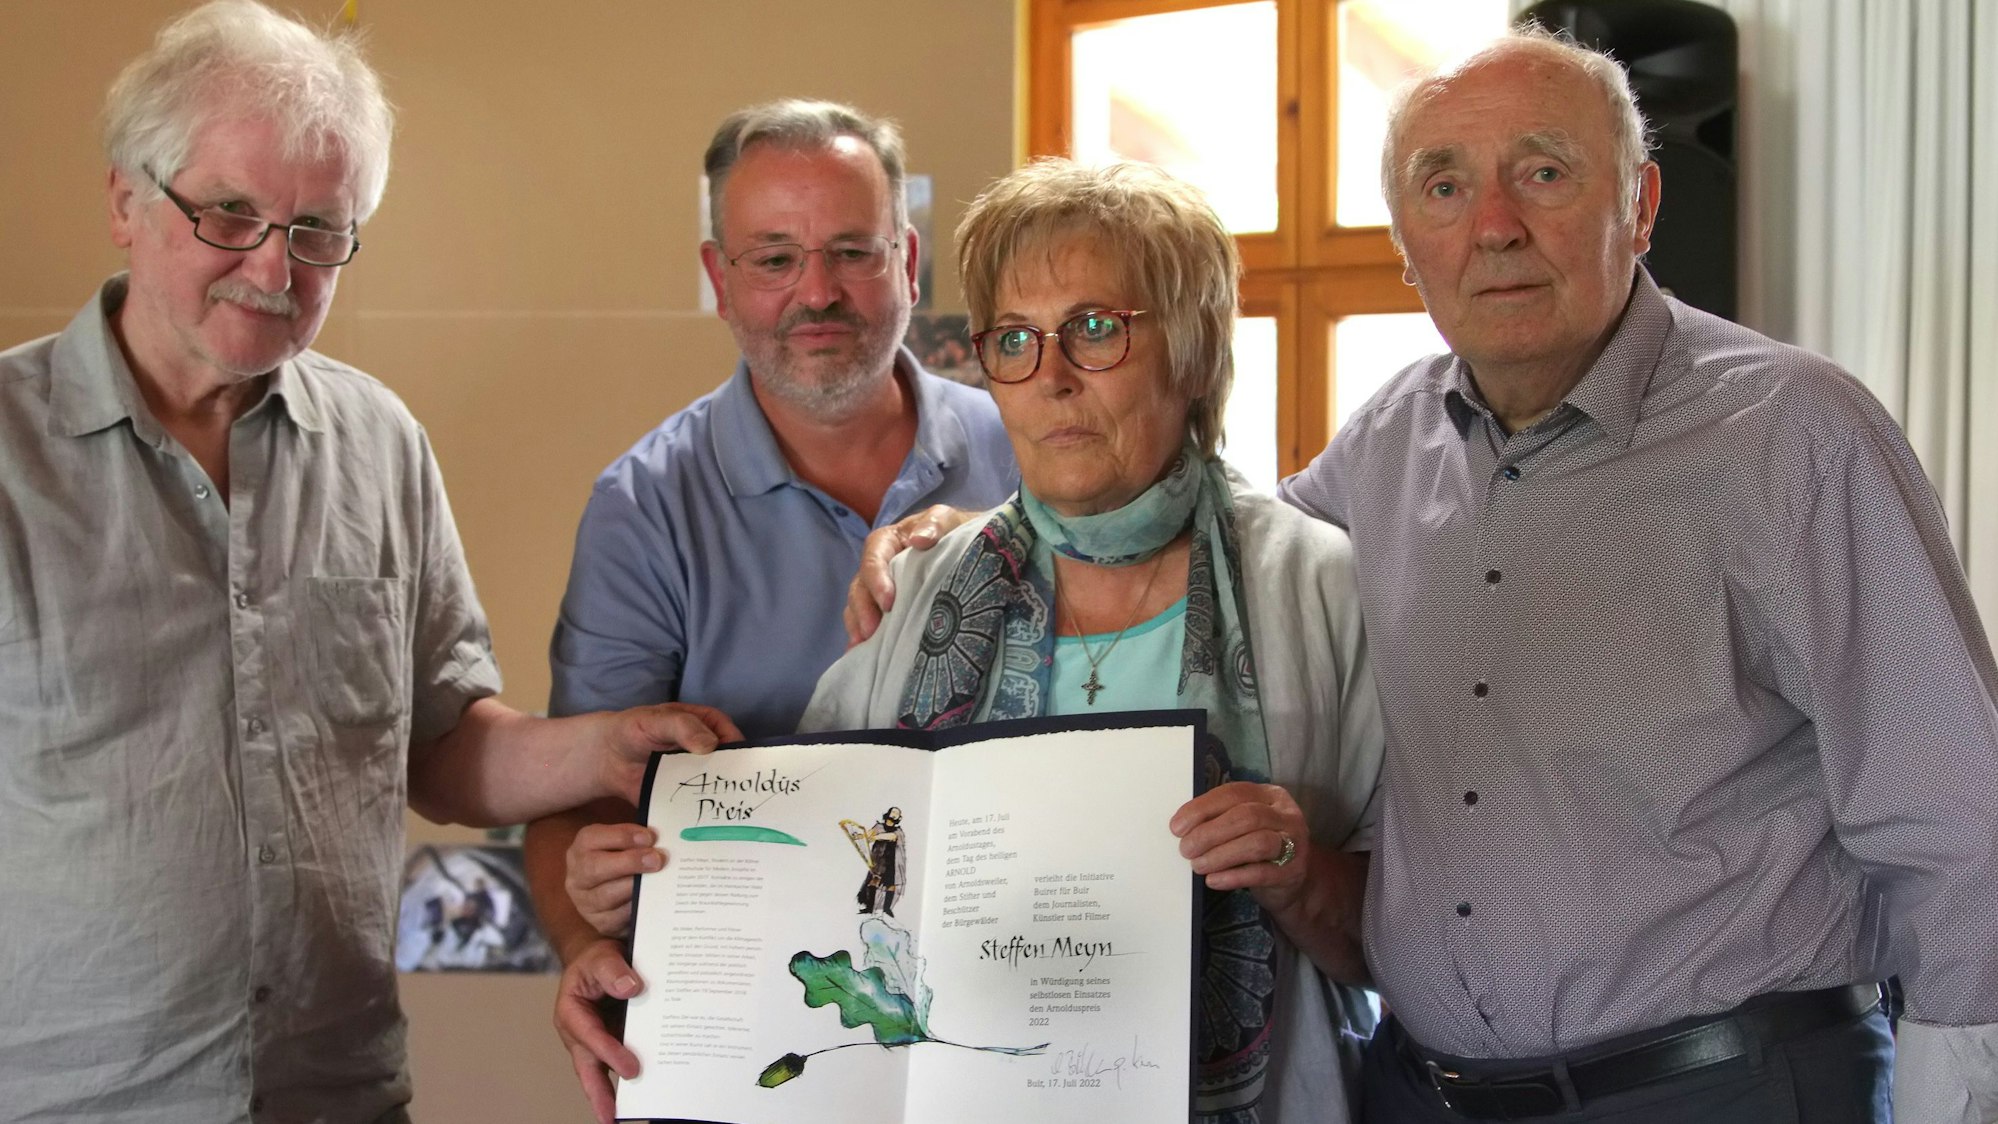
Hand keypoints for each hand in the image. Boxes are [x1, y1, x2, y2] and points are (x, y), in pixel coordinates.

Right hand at [554, 938, 644, 1123]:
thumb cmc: (596, 959)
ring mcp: (595, 1040)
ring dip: (612, 1093)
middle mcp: (579, 1032)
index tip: (632, 1069)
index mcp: (571, 1012)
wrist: (598, 957)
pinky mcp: (610, 1042)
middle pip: (588, 1067)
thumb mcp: (601, 957)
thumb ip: (613, 971)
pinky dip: (627, 1075)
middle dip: (599, 1094)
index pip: (591, 1037)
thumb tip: (631, 988)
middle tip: (610, 1117)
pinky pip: (617, 1062)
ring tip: (626, 1115)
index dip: (610, 1053)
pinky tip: (647, 1089)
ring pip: (601, 1071)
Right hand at [568, 823, 659, 937]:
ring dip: (634, 886)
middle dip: (629, 862)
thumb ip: (634, 824)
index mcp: (582, 847)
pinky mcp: (600, 923)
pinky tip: (653, 898)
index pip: (593, 838)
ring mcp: (585, 902)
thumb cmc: (627, 860)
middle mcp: (577, 874)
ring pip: (606, 895)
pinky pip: (618, 917)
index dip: (622, 836)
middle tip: (657, 859)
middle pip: (595, 868)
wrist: (621, 897)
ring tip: (659, 879)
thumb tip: (650, 797)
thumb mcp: (626, 839)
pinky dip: (636, 907)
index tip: (649, 837)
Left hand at [597, 701, 742, 804]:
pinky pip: (697, 804)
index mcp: (707, 725)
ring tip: (728, 818)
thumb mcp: (657, 721)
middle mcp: (707, 751)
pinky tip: (706, 825)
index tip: (742, 770)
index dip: (739, 753)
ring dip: (721, 801)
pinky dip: (701, 813)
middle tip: (739, 798)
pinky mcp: (683, 794)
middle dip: (734, 782)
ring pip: (716, 787)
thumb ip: (683, 727)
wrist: (607, 756)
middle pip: (729, 766)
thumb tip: (711, 745)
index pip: (732, 738)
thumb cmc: (633, 729)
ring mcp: (696, 774)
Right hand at [843, 504, 976, 645]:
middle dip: (863, 609)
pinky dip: (863, 638)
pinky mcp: (887, 609)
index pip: (874, 557)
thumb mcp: (948, 520)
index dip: (876, 579)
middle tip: (872, 631)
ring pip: (858, 606)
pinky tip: (863, 655)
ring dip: (859, 626)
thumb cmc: (955, 532)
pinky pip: (867, 622)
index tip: (889, 601)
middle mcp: (880, 567)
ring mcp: (881, 589)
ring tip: (864, 646)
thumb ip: (935, 523)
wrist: (970, 549)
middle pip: (860, 586)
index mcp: (889, 542)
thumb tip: (919, 539)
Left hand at [1170, 781, 1311, 912]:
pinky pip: (1261, 873)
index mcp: (1270, 795)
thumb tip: (1182, 828)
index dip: (1203, 808)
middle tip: (1185, 849)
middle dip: (1209, 833)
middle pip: (1246, 817)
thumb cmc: (1260, 849)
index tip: (1177, 827)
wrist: (1295, 882)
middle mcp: (1286, 815)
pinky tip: (1213, 880)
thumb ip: (1220, 820)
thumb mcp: (1244, 827)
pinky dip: (1233, 877)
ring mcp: (1295, 843)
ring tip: (1198, 866)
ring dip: (1220, 855)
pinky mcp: (1293, 872)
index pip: (1234, 793)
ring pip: (1256, 843)